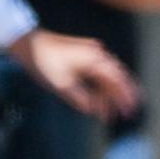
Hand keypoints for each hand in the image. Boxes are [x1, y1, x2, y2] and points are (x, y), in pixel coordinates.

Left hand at [9, 28, 140, 121]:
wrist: (28, 44)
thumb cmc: (43, 61)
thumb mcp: (60, 84)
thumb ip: (80, 98)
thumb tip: (93, 109)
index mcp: (93, 59)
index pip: (117, 79)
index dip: (126, 95)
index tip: (131, 109)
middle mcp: (95, 55)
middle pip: (116, 77)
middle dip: (123, 96)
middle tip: (128, 113)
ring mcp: (89, 55)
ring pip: (106, 78)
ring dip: (109, 95)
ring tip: (111, 114)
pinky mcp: (82, 58)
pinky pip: (96, 75)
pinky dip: (99, 89)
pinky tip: (98, 103)